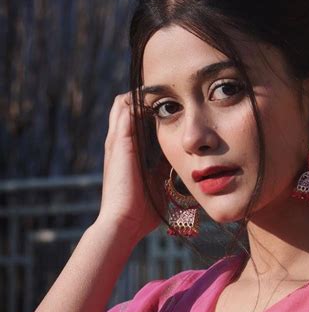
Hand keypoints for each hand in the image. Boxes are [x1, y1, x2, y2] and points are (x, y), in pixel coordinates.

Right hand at [96, 91, 168, 242]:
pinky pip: (124, 111)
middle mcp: (119, 144)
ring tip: (160, 89)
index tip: (170, 103)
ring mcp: (116, 142)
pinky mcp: (119, 143)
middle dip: (145, 98)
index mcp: (128, 153)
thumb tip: (188, 163)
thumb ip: (167, 170)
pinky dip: (136, 101)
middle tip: (166, 92)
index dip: (149, 110)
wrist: (124, 222)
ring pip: (122, 104)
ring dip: (139, 95)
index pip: (133, 120)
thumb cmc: (143, 210)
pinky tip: (154, 98)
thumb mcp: (159, 183)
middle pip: (125, 107)